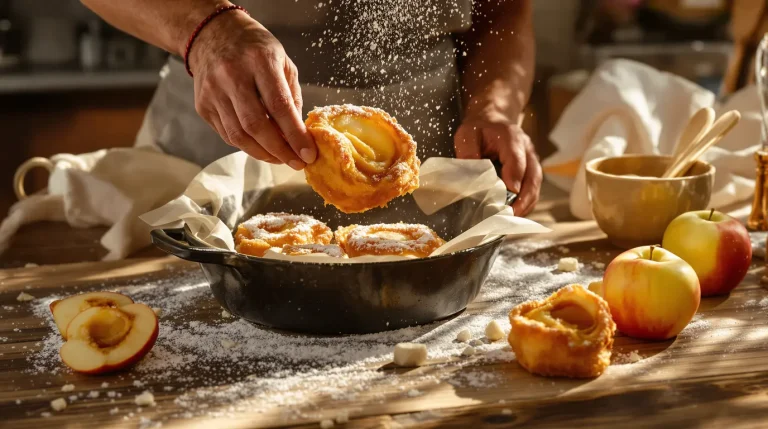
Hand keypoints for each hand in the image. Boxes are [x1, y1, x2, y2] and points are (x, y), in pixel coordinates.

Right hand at [188, 11, 315, 168]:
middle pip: (256, 125)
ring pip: (238, 135)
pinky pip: (227, 134)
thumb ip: (292, 96)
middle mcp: (232, 75)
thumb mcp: (283, 62)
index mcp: (259, 60)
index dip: (294, 135)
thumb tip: (299, 134)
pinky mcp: (202, 105)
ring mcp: (213, 91)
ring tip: (281, 158)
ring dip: (263, 154)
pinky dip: (247, 145)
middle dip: (279, 151)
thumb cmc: (255, 49)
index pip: (279, 105)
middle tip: (296, 163)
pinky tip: (261, 147)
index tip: (308, 154)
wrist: (212, 34)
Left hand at [454, 109, 541, 215]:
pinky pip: (533, 188)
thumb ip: (468, 152)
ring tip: (512, 219)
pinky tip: (514, 214)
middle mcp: (527, 149)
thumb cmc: (479, 129)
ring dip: (526, 203)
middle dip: (524, 197)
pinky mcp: (531, 170)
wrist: (493, 120)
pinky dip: (526, 202)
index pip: (517, 158)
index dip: (515, 175)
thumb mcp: (467, 134)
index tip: (511, 191)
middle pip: (533, 175)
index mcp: (511, 138)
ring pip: (535, 184)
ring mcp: (532, 160)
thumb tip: (471, 176)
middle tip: (511, 215)